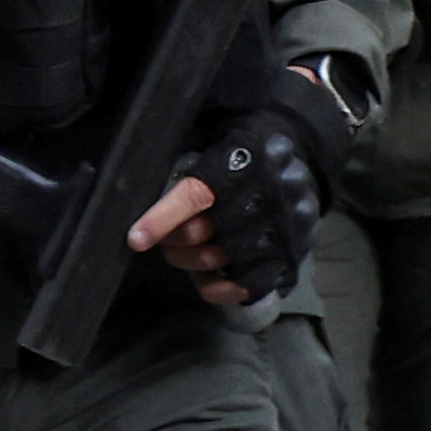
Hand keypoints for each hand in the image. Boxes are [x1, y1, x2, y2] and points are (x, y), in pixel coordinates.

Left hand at [149, 87, 326, 301]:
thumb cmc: (240, 154)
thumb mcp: (213, 142)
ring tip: (185, 253)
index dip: (162, 218)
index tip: (135, 239)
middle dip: (173, 241)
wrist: (295, 159)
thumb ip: (184, 167)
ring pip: (221, 260)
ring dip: (191, 261)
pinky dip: (221, 288)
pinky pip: (249, 287)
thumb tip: (136, 197)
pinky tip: (208, 278)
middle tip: (165, 239)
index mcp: (246, 159)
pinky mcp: (294, 255)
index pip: (196, 195)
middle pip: (203, 233)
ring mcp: (286, 229)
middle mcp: (271, 195)